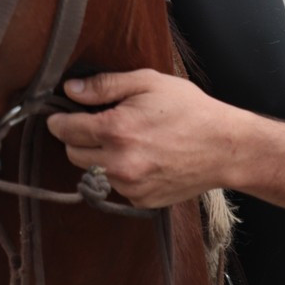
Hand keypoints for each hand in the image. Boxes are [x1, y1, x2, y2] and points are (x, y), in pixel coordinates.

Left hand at [46, 69, 240, 207]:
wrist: (225, 148)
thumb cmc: (189, 109)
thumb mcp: (147, 83)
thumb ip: (104, 85)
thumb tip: (70, 90)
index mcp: (116, 130)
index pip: (64, 130)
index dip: (59, 119)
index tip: (60, 115)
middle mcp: (118, 163)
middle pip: (73, 154)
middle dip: (78, 138)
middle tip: (97, 124)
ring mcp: (130, 187)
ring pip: (92, 172)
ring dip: (98, 157)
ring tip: (125, 140)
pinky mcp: (141, 201)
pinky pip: (115, 187)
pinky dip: (119, 174)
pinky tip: (141, 158)